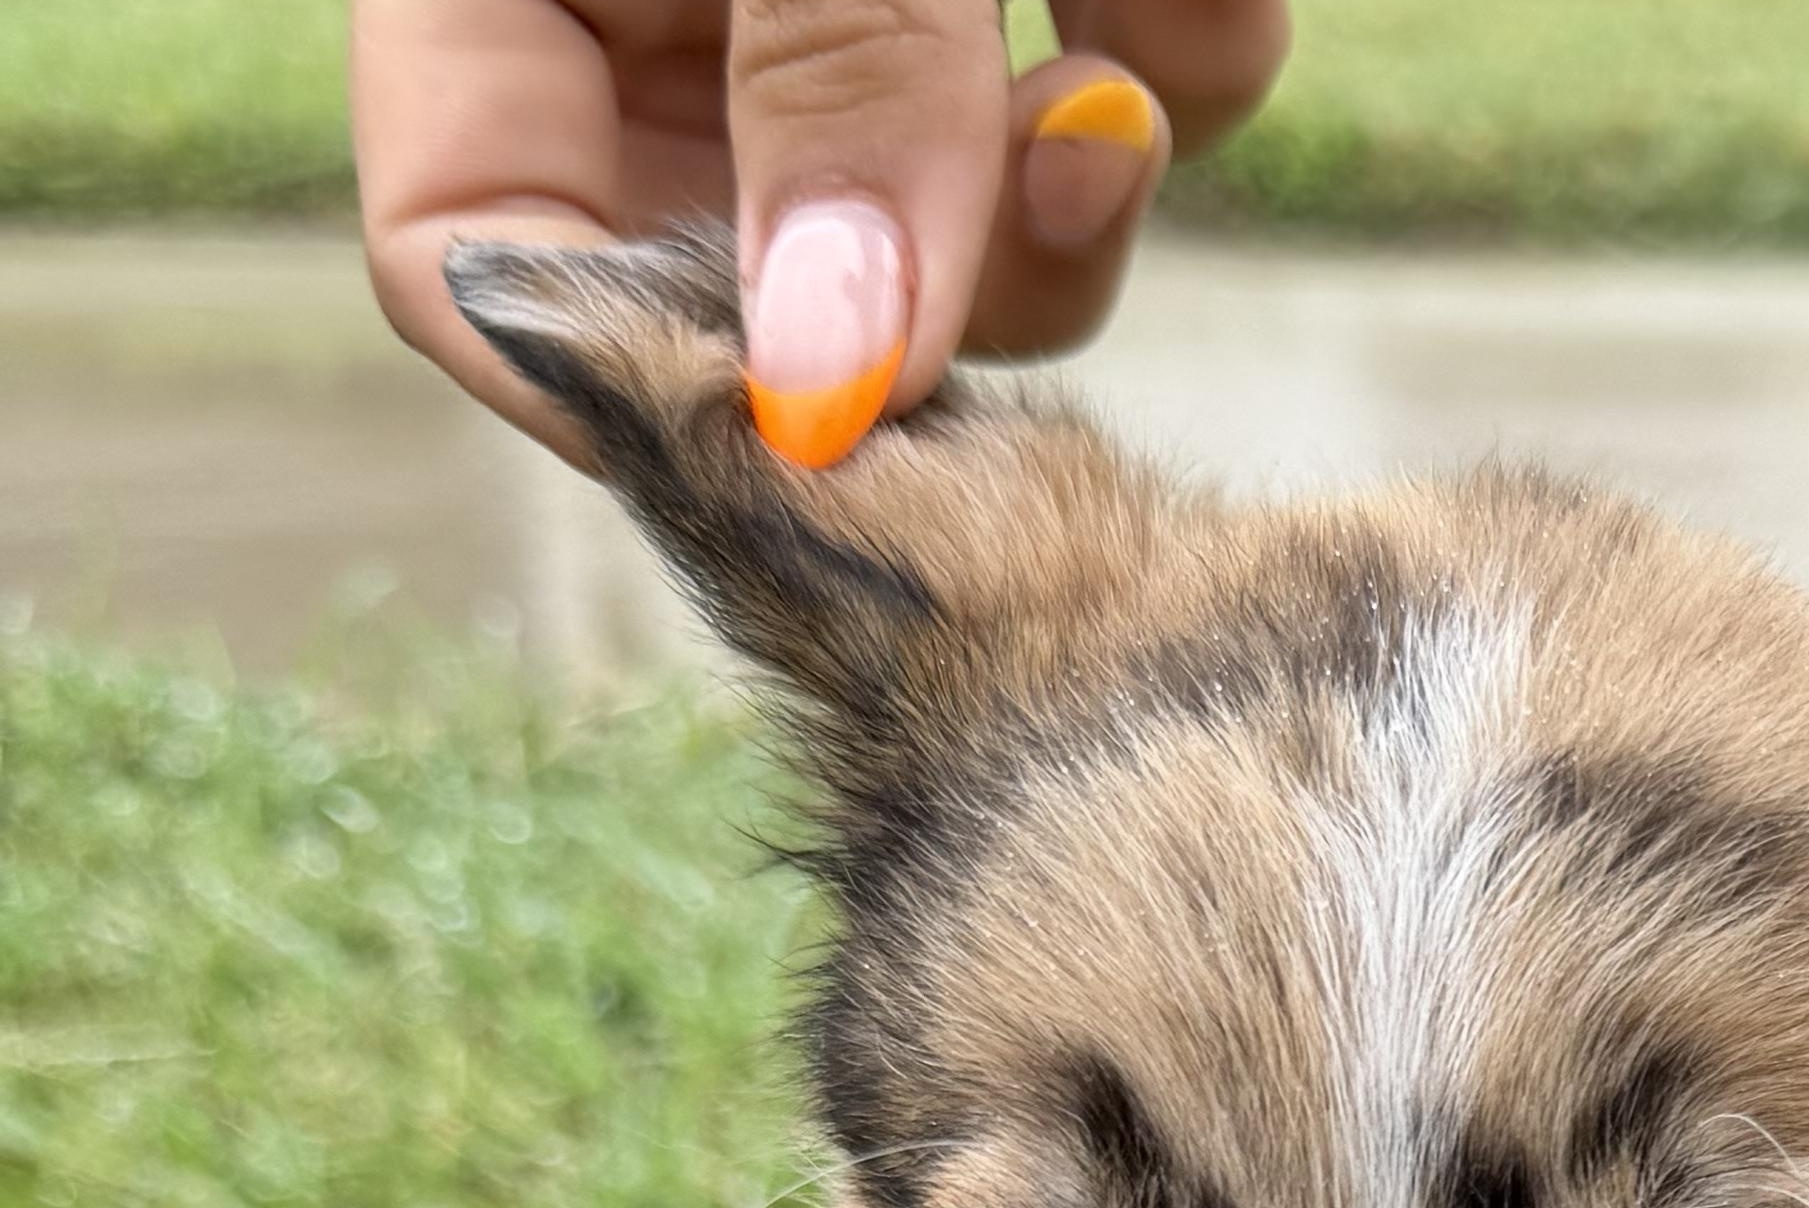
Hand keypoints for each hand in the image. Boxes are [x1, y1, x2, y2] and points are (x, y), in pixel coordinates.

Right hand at [354, 0, 1293, 467]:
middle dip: (945, 281)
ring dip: (1095, 167)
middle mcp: (679, 8)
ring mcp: (868, 7)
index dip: (643, 375)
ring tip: (1122, 69)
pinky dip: (1195, 37)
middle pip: (780, 291)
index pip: (480, 255)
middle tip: (1058, 180)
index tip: (828, 432)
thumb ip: (834, 80)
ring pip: (990, 213)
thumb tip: (835, 389)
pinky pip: (1138, 83)